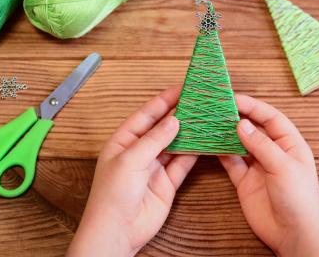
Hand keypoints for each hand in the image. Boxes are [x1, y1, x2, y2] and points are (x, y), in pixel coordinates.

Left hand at [68, 87, 197, 256]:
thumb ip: (154, 139)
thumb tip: (174, 120)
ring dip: (189, 132)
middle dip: (180, 114)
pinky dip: (194, 152)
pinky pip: (183, 163)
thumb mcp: (131, 160)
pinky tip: (205, 141)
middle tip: (199, 100)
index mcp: (123, 141)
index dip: (164, 100)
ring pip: (175, 144)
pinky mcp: (167, 182)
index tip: (182, 88)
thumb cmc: (112, 195)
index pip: (146, 114)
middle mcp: (139, 151)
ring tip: (206, 117)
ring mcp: (154, 166)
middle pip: (163, 127)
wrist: (118, 231)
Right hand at [220, 94, 318, 256]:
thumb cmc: (299, 198)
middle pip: (253, 128)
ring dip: (226, 133)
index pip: (271, 118)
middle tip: (217, 107)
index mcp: (290, 144)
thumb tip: (242, 124)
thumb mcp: (283, 166)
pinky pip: (230, 162)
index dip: (253, 106)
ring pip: (239, 144)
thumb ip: (262, 145)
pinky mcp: (244, 180)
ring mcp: (257, 166)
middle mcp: (273, 151)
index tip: (234, 98)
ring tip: (210, 121)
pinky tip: (209, 143)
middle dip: (237, 117)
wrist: (293, 234)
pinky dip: (220, 152)